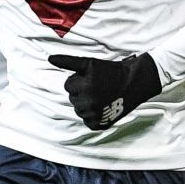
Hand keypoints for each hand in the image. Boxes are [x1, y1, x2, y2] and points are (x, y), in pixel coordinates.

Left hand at [48, 52, 162, 129]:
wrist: (135, 82)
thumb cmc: (111, 70)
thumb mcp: (89, 63)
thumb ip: (68, 61)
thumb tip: (49, 59)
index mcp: (83, 88)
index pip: (68, 85)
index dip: (79, 80)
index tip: (93, 78)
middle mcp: (88, 103)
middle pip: (73, 98)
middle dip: (82, 91)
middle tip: (98, 86)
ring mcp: (94, 115)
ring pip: (79, 110)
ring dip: (86, 103)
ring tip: (101, 95)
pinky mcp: (100, 124)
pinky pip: (87, 121)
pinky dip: (93, 115)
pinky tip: (103, 106)